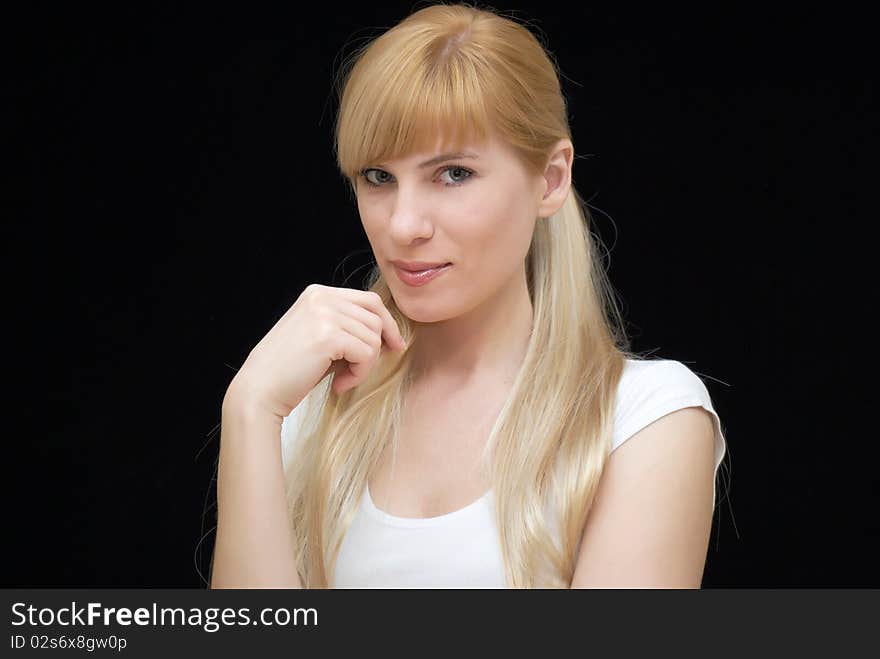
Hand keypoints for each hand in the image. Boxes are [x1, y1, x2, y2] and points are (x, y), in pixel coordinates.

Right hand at [225, 284, 406, 418]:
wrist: (259, 390)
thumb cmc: (290, 371)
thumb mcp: (320, 338)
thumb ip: (348, 327)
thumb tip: (390, 335)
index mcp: (318, 293)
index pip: (370, 300)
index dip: (387, 324)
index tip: (392, 346)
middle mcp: (322, 297)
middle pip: (376, 316)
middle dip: (380, 345)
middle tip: (364, 369)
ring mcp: (324, 314)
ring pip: (374, 337)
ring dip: (365, 365)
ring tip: (343, 378)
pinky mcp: (328, 335)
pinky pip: (367, 354)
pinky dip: (359, 374)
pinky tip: (339, 384)